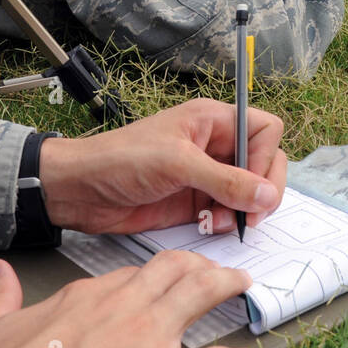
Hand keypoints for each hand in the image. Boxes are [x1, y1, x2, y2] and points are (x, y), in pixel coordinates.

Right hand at [0, 253, 265, 347]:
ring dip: (225, 286)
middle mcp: (119, 307)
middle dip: (197, 266)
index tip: (162, 275)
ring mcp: (145, 340)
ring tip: (241, 284)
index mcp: (83, 297)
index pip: (130, 274)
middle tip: (214, 269)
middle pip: (172, 271)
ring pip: (199, 296)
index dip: (152, 274)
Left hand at [37, 98, 285, 234]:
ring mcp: (204, 175)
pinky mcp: (193, 202)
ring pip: (247, 192)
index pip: (264, 131)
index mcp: (211, 120)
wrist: (80, 190)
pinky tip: (206, 226)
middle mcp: (213, 145)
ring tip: (218, 222)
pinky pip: (226, 212)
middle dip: (260, 191)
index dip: (265, 158)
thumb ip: (226, 180)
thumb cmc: (120, 160)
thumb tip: (267, 195)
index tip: (252, 185)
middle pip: (262, 163)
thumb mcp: (177, 164)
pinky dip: (223, 222)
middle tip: (249, 215)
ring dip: (241, 210)